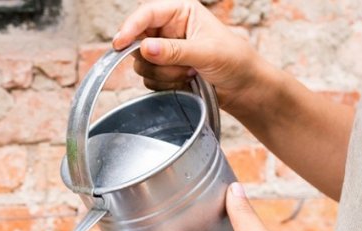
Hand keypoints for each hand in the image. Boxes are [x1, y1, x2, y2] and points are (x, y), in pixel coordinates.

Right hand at [112, 0, 261, 111]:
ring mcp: (165, 50)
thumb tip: (144, 48)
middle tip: (179, 67)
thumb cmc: (234, 61)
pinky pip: (149, 79)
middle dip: (154, 60)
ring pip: (143, 64)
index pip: (147, 13)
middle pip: (139, 41)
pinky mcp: (164, 70)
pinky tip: (185, 83)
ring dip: (163, 75)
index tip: (119, 44)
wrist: (242, 87)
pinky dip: (164, 85)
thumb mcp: (206, 52)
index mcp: (181, 11)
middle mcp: (169, 28)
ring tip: (189, 75)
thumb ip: (174, 51)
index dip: (131, 27)